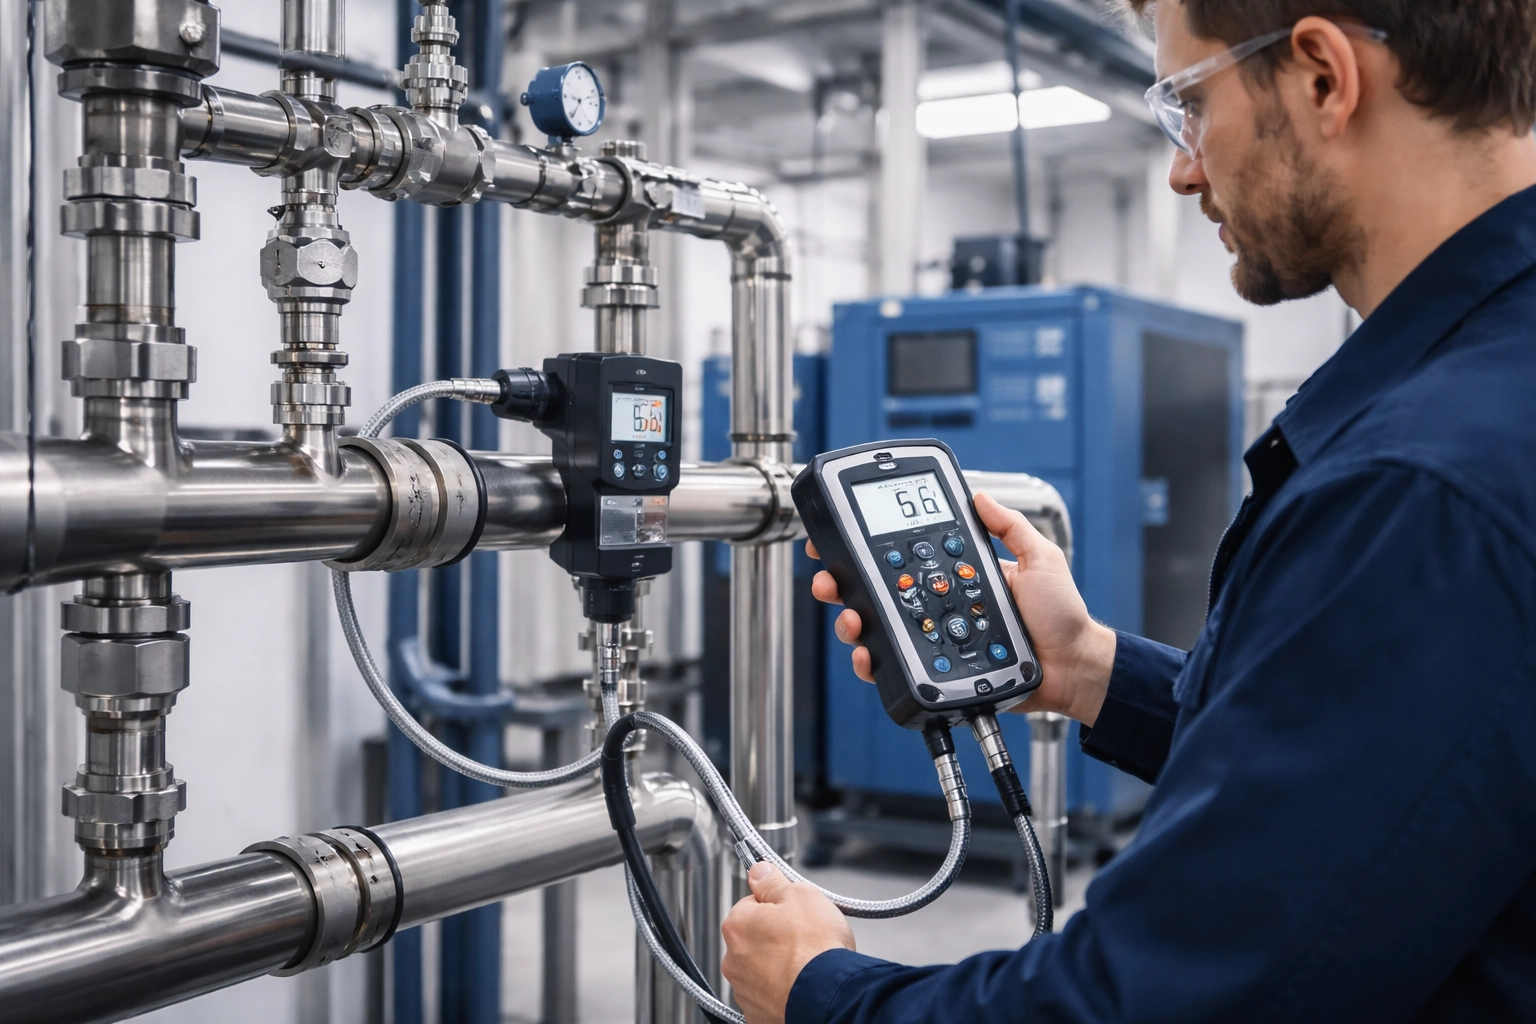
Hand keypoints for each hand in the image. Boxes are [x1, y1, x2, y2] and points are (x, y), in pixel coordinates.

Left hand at [722, 862, 855, 1023]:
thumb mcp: (801, 895)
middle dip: (776, 936)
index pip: (751, 903)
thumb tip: (759, 871)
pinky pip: (769, 995)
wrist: (828, 998)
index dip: (776, 904)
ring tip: (807, 964)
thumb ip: (774, 882)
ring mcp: (745, 990)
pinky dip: (783, 990)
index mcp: (738, 924)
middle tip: (805, 937)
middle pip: (755, 937)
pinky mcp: (759, 1014)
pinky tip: (802, 985)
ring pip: (761, 968)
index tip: (792, 909)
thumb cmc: (815, 950)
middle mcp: (734, 959)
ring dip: (779, 965)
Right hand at [808, 491, 1117, 725]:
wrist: (1073, 667)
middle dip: (841, 582)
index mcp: (956, 575)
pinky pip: (895, 665)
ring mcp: (933, 637)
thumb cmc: (1061, 617)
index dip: (867, 547)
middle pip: (876, 591)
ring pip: (876, 627)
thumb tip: (980, 496)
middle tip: (828, 578)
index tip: (838, 537)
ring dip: (850, 620)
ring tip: (849, 617)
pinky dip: (872, 662)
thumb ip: (1011, 528)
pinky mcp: (936, 668)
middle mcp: (937, 604)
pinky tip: (867, 654)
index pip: (904, 556)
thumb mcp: (1042, 559)